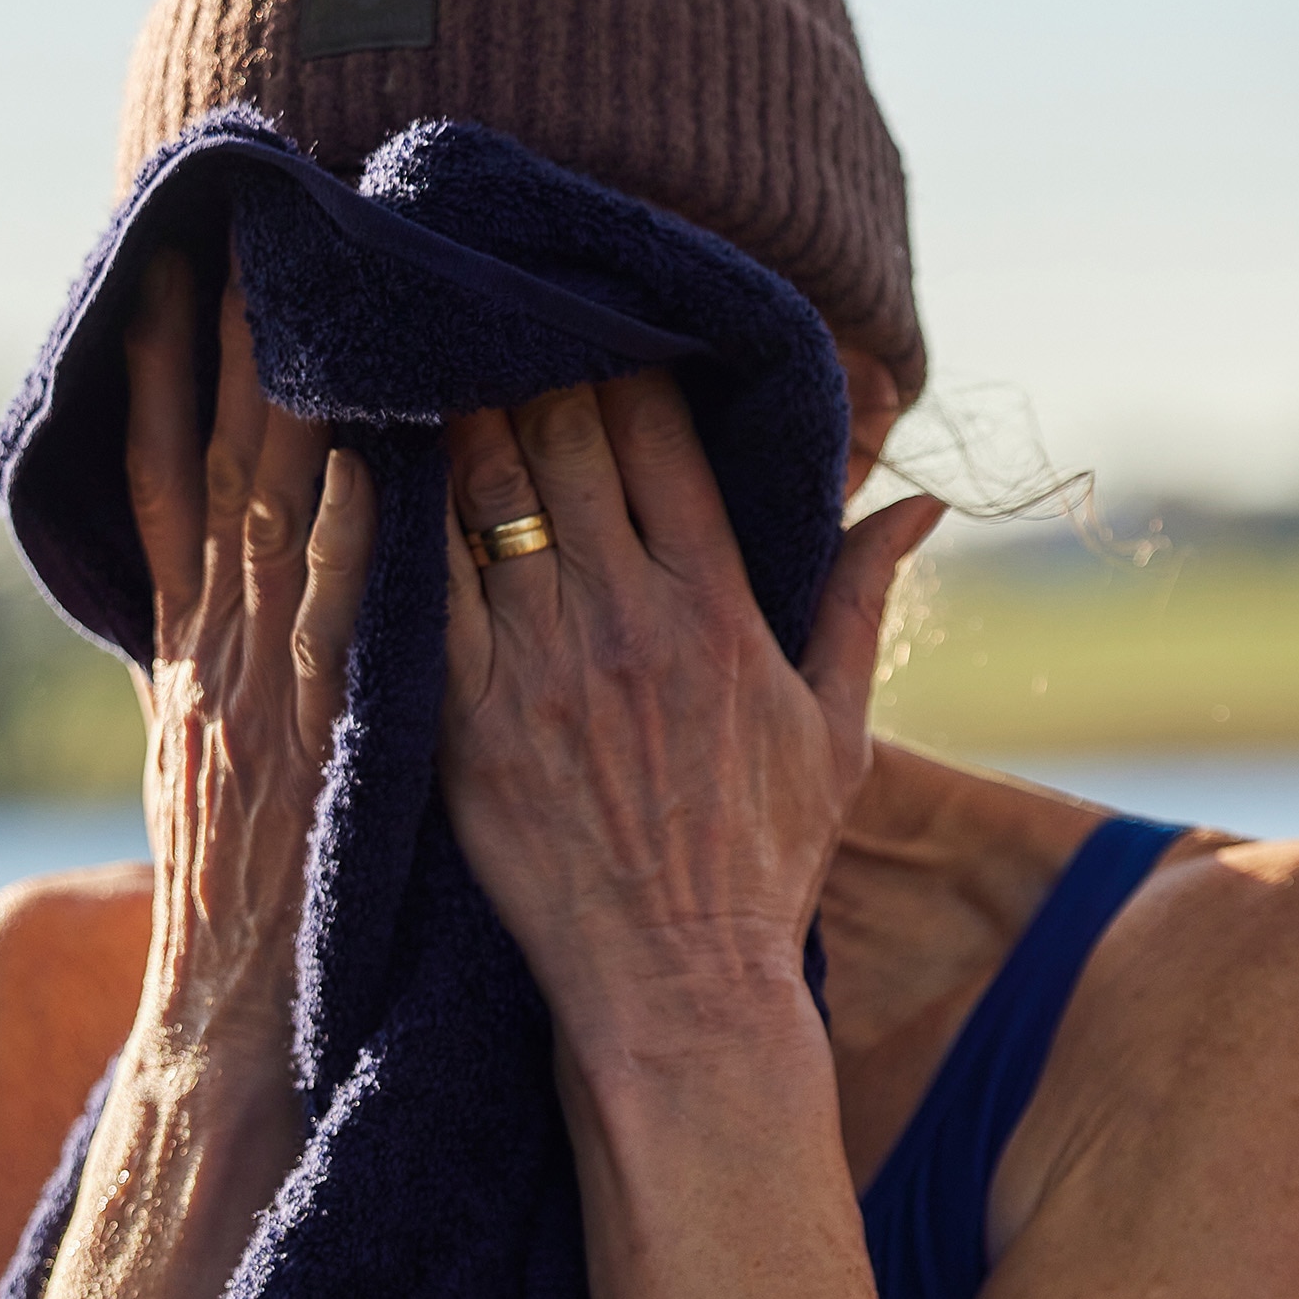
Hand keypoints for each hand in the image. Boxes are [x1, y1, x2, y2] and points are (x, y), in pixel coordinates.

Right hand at [123, 239, 373, 1064]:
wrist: (227, 1038)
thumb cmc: (243, 923)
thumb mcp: (204, 782)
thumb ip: (213, 686)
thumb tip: (214, 612)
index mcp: (185, 664)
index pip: (167, 488)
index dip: (165, 380)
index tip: (173, 275)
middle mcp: (205, 663)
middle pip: (209, 472)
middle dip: (223, 346)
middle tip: (250, 225)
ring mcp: (250, 702)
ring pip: (261, 525)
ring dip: (285, 405)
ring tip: (312, 291)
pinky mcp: (305, 752)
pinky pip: (329, 631)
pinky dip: (344, 542)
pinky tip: (376, 461)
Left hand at [436, 374, 939, 1067]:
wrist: (679, 992)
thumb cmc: (761, 871)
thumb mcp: (838, 734)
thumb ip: (862, 601)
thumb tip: (919, 499)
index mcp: (718, 606)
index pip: (660, 433)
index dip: (620, 355)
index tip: (590, 312)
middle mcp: (627, 618)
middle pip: (564, 436)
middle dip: (528, 356)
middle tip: (491, 305)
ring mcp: (543, 668)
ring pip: (485, 492)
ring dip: (458, 410)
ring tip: (427, 352)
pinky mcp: (471, 725)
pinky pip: (425, 588)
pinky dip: (403, 516)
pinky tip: (378, 461)